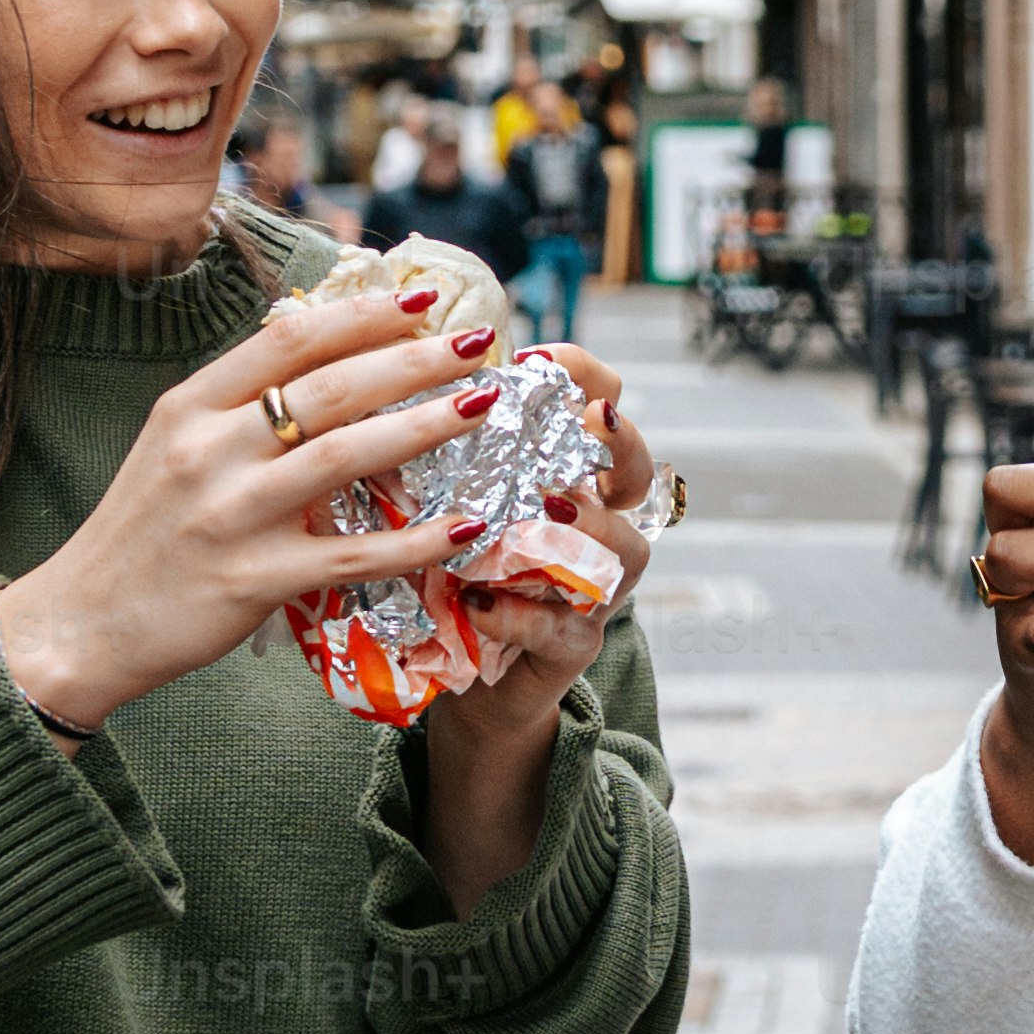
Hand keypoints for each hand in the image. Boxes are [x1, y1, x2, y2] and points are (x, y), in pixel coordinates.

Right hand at [0, 279, 505, 732]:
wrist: (82, 623)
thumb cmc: (142, 529)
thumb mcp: (173, 444)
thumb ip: (239, 403)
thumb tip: (322, 349)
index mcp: (191, 406)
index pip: (288, 340)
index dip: (362, 313)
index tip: (421, 299)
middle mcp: (210, 450)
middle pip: (330, 387)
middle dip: (415, 359)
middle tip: (476, 342)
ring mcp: (232, 515)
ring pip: (347, 455)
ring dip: (425, 425)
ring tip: (482, 404)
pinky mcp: (253, 580)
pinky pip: (352, 554)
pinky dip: (416, 539)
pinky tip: (465, 524)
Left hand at [412, 347, 655, 898]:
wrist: (462, 679)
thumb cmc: (453, 570)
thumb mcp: (448, 499)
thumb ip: (445, 446)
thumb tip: (394, 370)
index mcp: (568, 478)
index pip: (603, 408)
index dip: (586, 376)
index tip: (537, 354)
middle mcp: (595, 528)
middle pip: (639, 475)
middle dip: (623, 444)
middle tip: (593, 420)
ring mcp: (592, 589)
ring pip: (621, 552)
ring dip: (581, 529)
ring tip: (543, 511)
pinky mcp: (571, 647)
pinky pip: (561, 628)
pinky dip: (520, 614)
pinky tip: (479, 601)